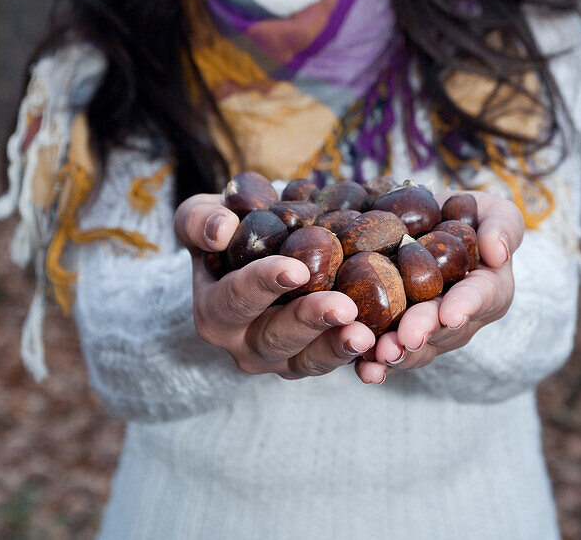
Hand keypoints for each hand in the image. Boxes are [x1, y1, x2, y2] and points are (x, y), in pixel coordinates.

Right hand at [174, 193, 376, 379]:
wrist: (248, 252)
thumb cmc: (224, 229)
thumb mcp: (199, 216)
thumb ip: (200, 220)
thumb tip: (221, 230)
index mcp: (214, 311)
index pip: (236, 299)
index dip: (264, 284)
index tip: (297, 269)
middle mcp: (243, 343)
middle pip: (275, 338)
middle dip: (310, 322)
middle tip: (344, 307)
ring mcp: (278, 358)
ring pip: (307, 360)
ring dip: (337, 348)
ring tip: (366, 334)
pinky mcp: (309, 360)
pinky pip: (333, 362)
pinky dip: (357, 357)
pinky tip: (381, 342)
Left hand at [352, 190, 524, 384]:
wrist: (431, 226)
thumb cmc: (470, 218)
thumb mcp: (495, 213)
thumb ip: (503, 227)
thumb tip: (497, 252)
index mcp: (488, 290)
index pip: (480, 297)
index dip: (465, 306)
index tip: (450, 315)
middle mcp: (459, 318)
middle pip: (443, 329)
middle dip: (424, 333)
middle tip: (407, 337)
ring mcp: (428, 329)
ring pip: (416, 348)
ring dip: (399, 354)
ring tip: (381, 354)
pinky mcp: (397, 332)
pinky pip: (388, 351)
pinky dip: (374, 363)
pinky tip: (362, 368)